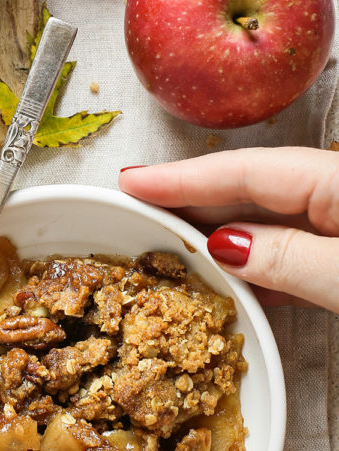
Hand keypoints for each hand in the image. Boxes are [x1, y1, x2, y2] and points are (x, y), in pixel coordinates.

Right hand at [119, 146, 338, 311]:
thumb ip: (288, 257)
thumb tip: (225, 247)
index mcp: (337, 181)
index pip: (245, 172)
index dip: (183, 177)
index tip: (132, 181)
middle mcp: (337, 196)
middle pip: (252, 191)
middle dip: (192, 200)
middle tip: (136, 209)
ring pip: (270, 225)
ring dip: (220, 238)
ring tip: (172, 244)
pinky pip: (293, 256)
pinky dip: (257, 267)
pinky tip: (232, 278)